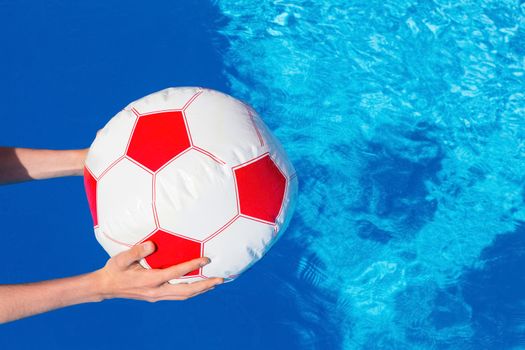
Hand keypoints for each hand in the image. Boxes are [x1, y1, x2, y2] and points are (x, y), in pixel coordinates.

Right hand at [94, 241, 223, 301]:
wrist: (105, 287)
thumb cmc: (114, 269)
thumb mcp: (122, 258)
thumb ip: (137, 251)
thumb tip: (152, 244)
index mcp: (150, 280)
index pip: (176, 273)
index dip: (192, 266)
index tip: (206, 260)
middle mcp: (156, 291)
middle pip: (186, 291)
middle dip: (204, 285)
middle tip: (220, 279)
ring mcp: (156, 296)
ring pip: (183, 296)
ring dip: (200, 290)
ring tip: (214, 283)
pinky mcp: (156, 297)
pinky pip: (177, 295)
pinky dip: (191, 291)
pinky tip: (198, 286)